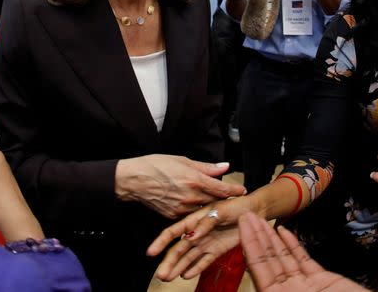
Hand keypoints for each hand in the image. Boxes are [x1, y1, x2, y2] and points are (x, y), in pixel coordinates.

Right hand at [115, 155, 244, 219]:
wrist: (134, 180)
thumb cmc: (157, 165)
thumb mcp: (183, 160)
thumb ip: (206, 167)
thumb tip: (225, 166)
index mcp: (195, 180)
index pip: (222, 189)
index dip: (235, 190)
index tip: (243, 191)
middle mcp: (191, 197)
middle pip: (215, 201)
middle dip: (224, 199)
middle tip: (231, 196)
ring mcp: (182, 209)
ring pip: (203, 210)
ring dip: (210, 206)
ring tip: (214, 201)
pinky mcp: (174, 216)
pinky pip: (190, 215)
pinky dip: (195, 210)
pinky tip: (195, 205)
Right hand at [148, 196, 256, 279]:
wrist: (252, 211)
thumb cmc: (235, 205)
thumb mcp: (219, 209)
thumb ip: (205, 223)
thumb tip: (191, 237)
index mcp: (194, 220)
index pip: (174, 232)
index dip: (161, 242)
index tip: (151, 253)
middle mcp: (197, 233)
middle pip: (179, 249)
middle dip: (168, 262)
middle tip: (160, 275)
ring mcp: (206, 243)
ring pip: (188, 258)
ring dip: (178, 268)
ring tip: (168, 278)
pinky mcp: (216, 251)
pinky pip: (203, 262)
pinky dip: (195, 269)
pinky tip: (186, 276)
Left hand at [240, 213, 366, 291]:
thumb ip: (276, 290)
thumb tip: (263, 285)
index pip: (258, 268)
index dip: (250, 245)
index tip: (243, 226)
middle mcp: (288, 291)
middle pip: (268, 260)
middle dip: (257, 237)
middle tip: (248, 215)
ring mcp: (304, 285)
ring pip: (283, 257)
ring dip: (272, 237)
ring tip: (261, 219)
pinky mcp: (321, 281)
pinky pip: (302, 260)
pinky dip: (293, 244)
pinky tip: (283, 230)